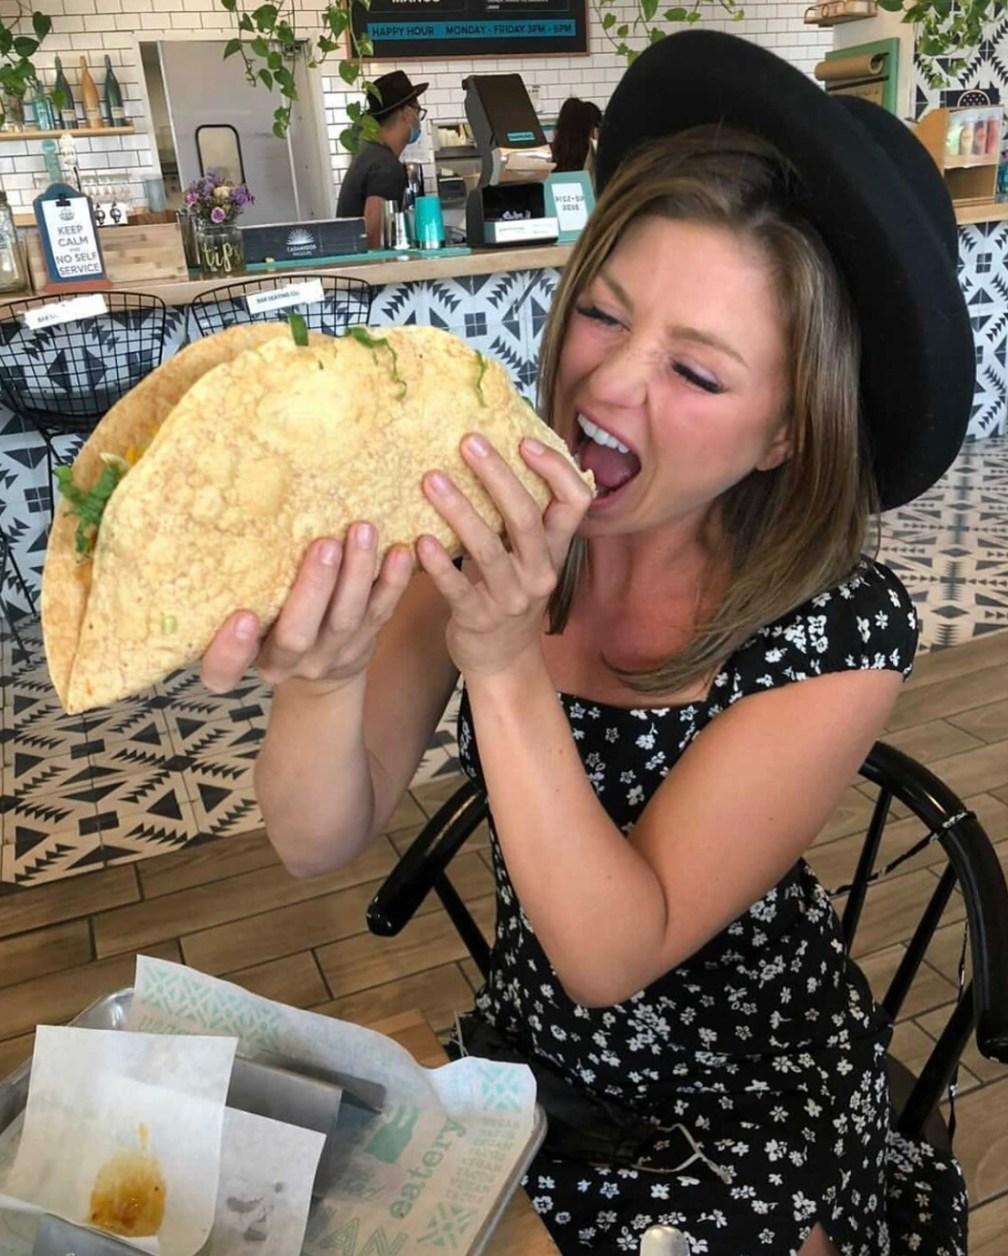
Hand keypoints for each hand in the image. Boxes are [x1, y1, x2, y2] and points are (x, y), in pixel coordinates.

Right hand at [201, 523, 414, 693]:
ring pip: (346, 618)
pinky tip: (401, 551)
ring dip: (357, 572)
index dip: (231, 649)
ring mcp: (331, 655)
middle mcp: (288, 662)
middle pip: (298, 633)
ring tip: (363, 531)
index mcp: (247, 657)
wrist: (319, 676)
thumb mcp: (246, 621)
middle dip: (313, 587)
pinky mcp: (365, 642)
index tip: (242, 617)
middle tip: (325, 544)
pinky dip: (393, 581)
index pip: (222, 669)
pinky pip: (381, 612)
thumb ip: (238, 590)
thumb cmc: (269, 630)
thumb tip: (218, 526)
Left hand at [416, 433, 591, 677]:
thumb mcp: (526, 555)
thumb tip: (493, 452)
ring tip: (431, 479)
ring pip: (488, 549)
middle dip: (497, 475)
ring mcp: (511, 598)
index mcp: (554, 549)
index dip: (555, 468)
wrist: (502, 659)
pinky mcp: (479, 619)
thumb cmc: (506, 592)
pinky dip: (438, 564)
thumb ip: (519, 516)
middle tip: (468, 442)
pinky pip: (457, 589)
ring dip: (459, 510)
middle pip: (525, 516)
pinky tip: (419, 541)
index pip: (575, 501)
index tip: (524, 441)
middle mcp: (539, 571)